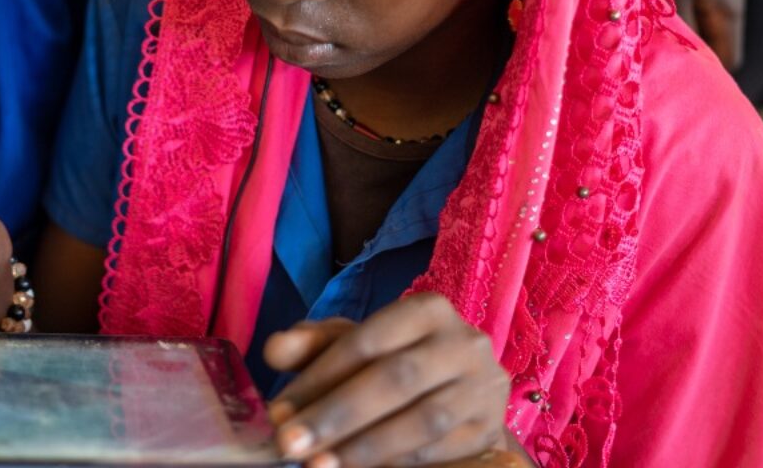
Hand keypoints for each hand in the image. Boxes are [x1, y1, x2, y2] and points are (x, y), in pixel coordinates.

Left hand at [263, 293, 523, 467]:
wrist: (462, 391)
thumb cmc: (397, 361)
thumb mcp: (355, 345)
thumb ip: (313, 345)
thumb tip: (274, 350)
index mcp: (427, 310)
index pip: (366, 342)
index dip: (319, 378)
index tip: (279, 414)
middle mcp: (463, 343)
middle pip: (395, 379)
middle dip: (337, 415)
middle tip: (291, 444)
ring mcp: (483, 388)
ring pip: (422, 420)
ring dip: (365, 447)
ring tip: (319, 464)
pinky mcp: (489, 430)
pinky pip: (441, 451)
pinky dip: (396, 462)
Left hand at [655, 0, 746, 70]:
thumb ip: (679, 33)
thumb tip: (681, 65)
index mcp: (731, 8)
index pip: (729, 57)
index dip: (707, 73)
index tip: (680, 81)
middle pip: (716, 38)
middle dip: (691, 50)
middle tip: (660, 61)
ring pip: (703, 18)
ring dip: (681, 28)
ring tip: (652, 33)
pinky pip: (696, 0)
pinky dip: (678, 7)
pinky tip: (653, 6)